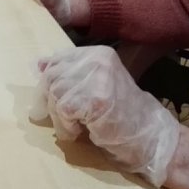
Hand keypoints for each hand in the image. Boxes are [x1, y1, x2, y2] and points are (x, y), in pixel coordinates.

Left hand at [36, 46, 179, 186]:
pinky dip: (65, 125)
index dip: (49, 80)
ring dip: (59, 117)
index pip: (57, 59)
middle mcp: (97, 60)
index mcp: (97, 53)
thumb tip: (39, 64)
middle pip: (52, 76)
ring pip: (55, 94)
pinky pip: (63, 110)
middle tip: (62, 117)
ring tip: (75, 124)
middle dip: (50, 100)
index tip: (50, 96)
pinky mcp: (97, 99)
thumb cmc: (120, 112)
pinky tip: (79, 130)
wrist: (149, 135)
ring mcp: (98, 78)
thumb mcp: (95, 84)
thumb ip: (70, 72)